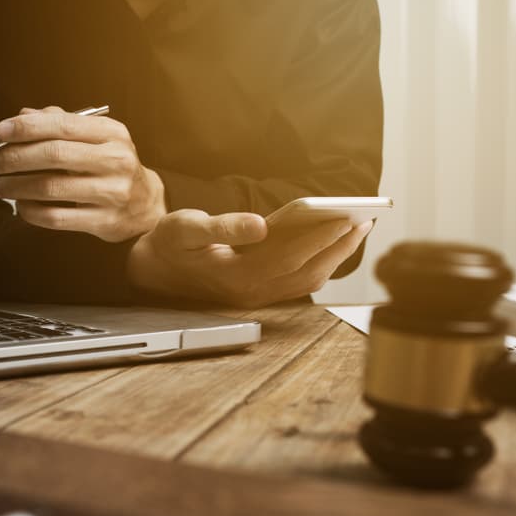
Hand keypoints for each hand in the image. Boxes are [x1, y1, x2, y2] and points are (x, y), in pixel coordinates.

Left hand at [0, 106, 165, 242]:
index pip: (62, 125)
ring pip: (52, 188)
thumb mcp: (96, 139)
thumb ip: (60, 124)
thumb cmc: (111, 167)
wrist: (146, 206)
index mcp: (112, 133)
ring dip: (17, 186)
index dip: (27, 128)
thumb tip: (21, 116)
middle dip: (15, 158)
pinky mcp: (105, 222)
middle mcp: (116, 160)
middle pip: (54, 155)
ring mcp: (113, 193)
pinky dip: (32, 212)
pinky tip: (20, 206)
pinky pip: (58, 218)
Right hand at [127, 209, 372, 307]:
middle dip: (337, 247)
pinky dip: (319, 265)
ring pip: (306, 281)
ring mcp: (255, 297)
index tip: (345, 218)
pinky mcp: (257, 295)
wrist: (151, 273)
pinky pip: (298, 284)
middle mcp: (250, 292)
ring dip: (333, 258)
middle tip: (364, 221)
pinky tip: (331, 246)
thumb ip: (222, 226)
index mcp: (235, 275)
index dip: (319, 238)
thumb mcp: (186, 227)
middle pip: (306, 272)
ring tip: (355, 231)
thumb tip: (260, 225)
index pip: (289, 256)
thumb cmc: (169, 244)